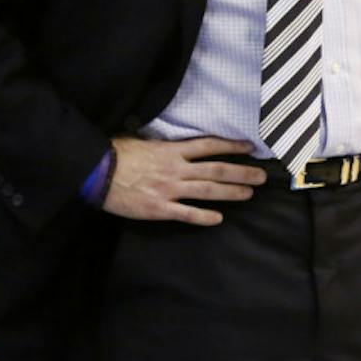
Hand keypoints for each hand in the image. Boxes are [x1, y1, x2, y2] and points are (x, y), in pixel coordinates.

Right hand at [102, 136, 263, 225]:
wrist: (98, 173)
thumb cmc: (117, 154)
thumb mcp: (143, 141)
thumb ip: (163, 145)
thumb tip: (176, 145)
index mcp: (172, 150)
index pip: (209, 146)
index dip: (231, 146)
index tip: (249, 147)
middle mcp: (176, 169)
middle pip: (216, 170)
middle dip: (241, 172)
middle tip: (261, 176)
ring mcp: (170, 190)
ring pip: (208, 191)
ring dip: (231, 192)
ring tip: (249, 193)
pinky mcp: (160, 208)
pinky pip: (187, 213)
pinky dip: (204, 216)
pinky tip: (219, 218)